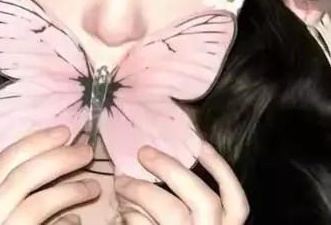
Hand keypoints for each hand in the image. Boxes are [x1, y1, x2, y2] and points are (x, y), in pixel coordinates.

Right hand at [0, 126, 100, 224]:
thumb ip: (10, 199)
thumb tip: (51, 171)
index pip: (2, 163)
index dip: (37, 141)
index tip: (65, 130)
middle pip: (19, 176)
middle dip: (58, 157)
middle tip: (87, 150)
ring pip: (35, 204)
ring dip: (70, 189)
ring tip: (94, 185)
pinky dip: (64, 222)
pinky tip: (77, 222)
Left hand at [114, 142, 248, 224]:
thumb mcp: (192, 222)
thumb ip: (187, 197)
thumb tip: (167, 153)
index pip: (236, 202)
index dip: (221, 169)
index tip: (199, 142)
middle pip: (204, 200)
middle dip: (171, 169)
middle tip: (143, 152)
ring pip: (172, 211)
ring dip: (142, 190)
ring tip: (121, 181)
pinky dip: (132, 214)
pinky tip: (123, 207)